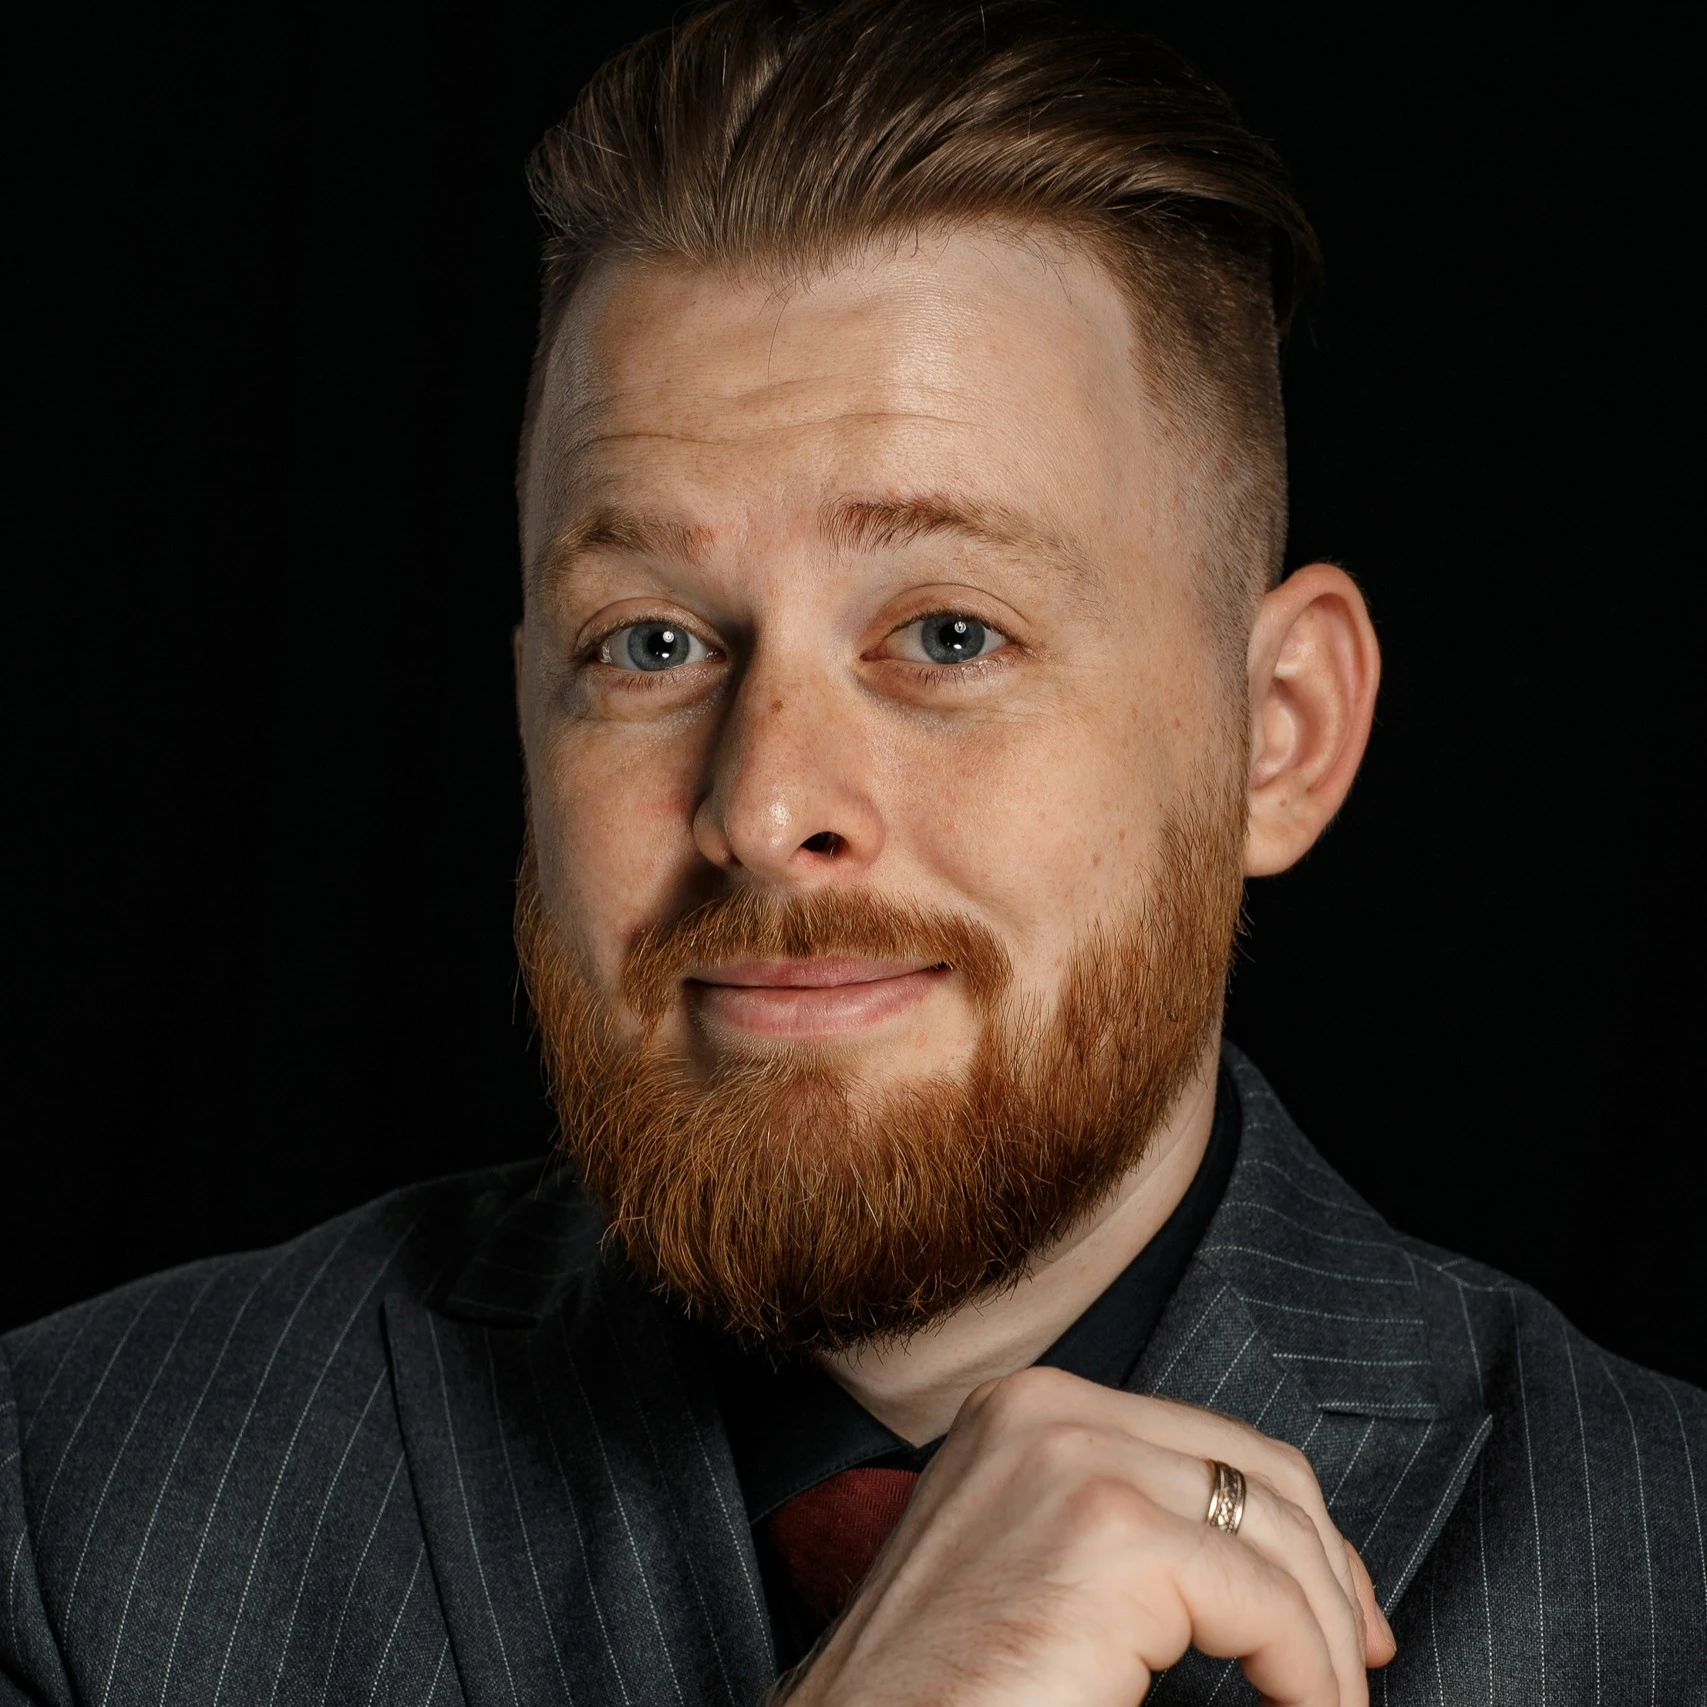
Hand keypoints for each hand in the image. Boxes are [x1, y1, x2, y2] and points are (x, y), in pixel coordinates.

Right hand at [784, 1366, 1396, 1706]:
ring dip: (1326, 1636)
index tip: (1337, 1615)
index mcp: (1027, 1407)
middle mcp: (1050, 1409)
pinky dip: (1310, 1672)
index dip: (1295, 1530)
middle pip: (1258, 1473)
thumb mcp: (1032, 1564)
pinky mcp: (1107, 1537)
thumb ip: (1121, 1528)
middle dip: (1330, 1574)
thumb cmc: (939, 1686)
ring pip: (1275, 1536)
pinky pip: (1264, 1604)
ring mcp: (1075, 1462)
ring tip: (1329, 1703)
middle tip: (1356, 1665)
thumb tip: (1264, 1567)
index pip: (1210, 1443)